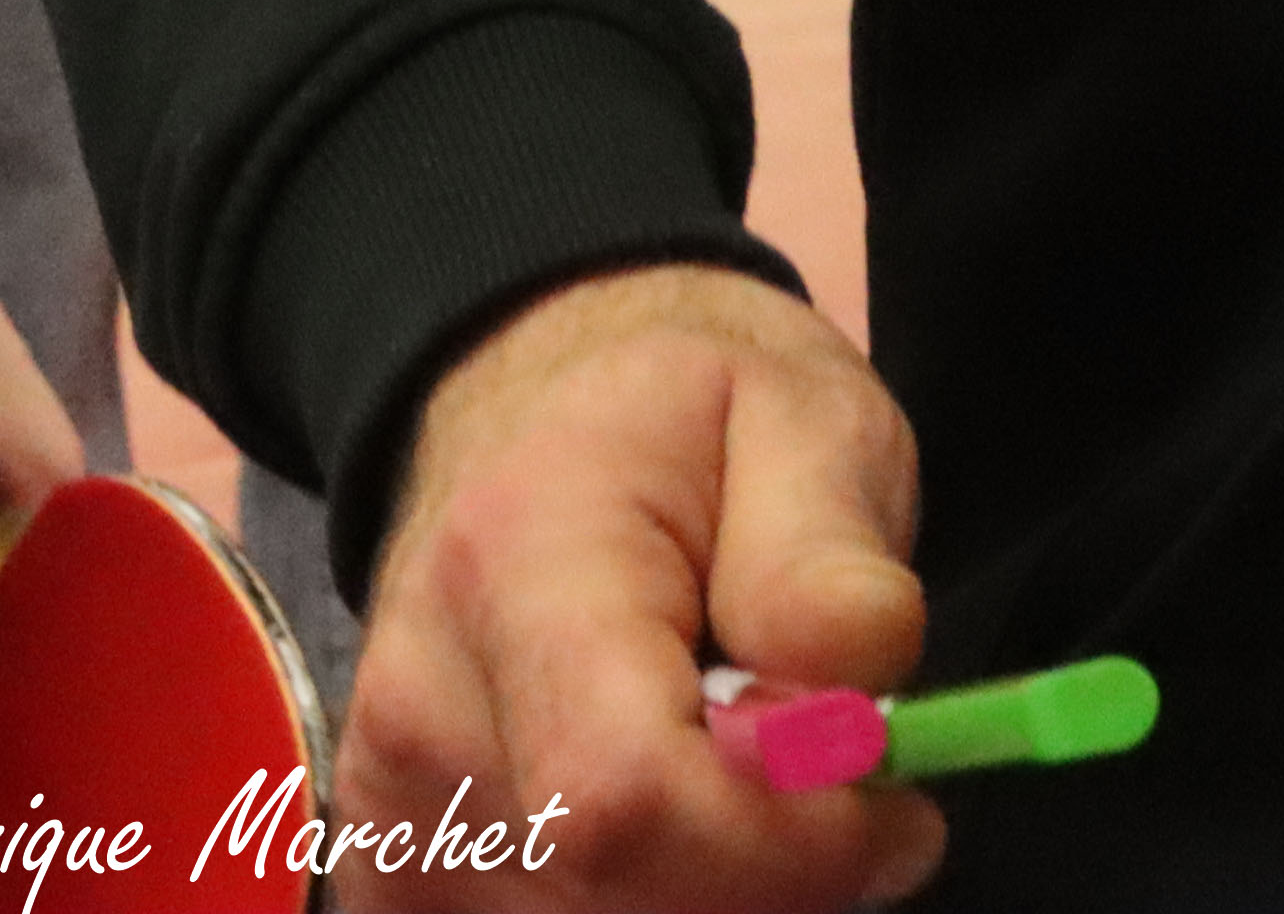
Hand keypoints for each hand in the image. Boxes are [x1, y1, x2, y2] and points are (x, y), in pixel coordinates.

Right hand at [345, 264, 944, 911]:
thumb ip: (829, 563)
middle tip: (854, 791)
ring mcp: (389, 798)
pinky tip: (689, 820)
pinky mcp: (394, 863)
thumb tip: (846, 707)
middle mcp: (421, 701)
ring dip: (717, 886)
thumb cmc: (692, 419)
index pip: (622, 791)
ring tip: (760, 773)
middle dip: (772, 873)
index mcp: (519, 564)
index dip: (779, 844)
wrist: (540, 419)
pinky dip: (647, 901)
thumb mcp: (811, 420)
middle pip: (606, 887)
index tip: (894, 813)